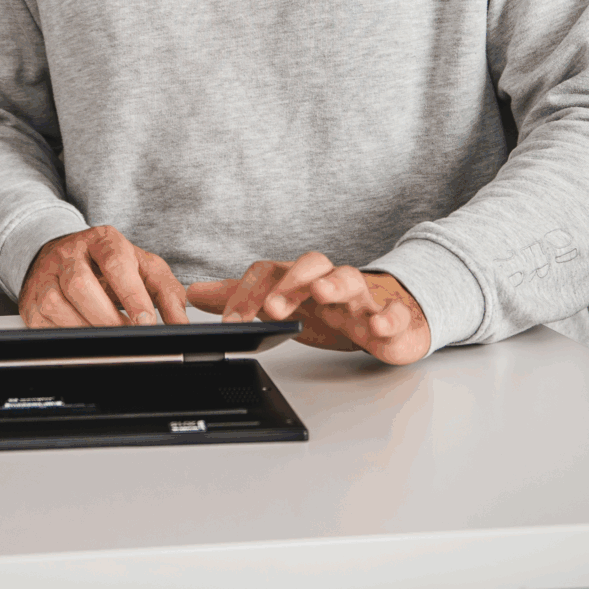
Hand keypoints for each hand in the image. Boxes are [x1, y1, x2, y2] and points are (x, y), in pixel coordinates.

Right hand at [19, 225, 190, 327]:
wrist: (61, 258)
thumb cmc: (109, 266)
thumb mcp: (143, 269)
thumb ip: (167, 294)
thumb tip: (180, 325)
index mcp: (102, 240)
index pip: (116, 263)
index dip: (131, 295)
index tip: (145, 322)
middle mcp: (69, 254)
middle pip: (81, 285)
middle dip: (108, 318)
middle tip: (129, 338)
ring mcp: (46, 277)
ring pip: (58, 305)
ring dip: (88, 330)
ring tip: (110, 343)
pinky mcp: (32, 303)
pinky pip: (46, 324)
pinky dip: (68, 339)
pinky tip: (85, 342)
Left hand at [184, 253, 432, 365]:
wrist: (386, 320)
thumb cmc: (330, 311)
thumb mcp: (282, 305)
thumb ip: (240, 298)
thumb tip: (194, 292)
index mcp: (299, 280)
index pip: (270, 272)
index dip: (247, 293)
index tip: (231, 321)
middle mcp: (329, 282)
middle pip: (312, 263)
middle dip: (290, 281)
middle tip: (271, 306)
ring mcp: (362, 298)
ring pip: (352, 278)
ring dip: (336, 283)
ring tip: (322, 292)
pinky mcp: (392, 318)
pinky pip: (395, 312)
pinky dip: (388, 315)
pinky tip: (378, 324)